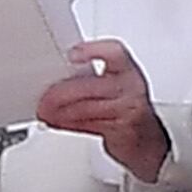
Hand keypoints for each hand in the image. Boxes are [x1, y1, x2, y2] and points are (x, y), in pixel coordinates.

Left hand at [37, 38, 170, 182]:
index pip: (115, 53)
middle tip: (45, 98)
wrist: (146, 140)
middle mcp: (130, 88)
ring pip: (86, 109)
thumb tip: (55, 77)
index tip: (72, 54)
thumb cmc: (126, 107)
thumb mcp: (115, 84)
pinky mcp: (119, 131)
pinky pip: (86, 125)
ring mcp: (126, 110)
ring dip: (59, 112)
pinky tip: (55, 122)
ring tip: (45, 111)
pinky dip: (66, 123)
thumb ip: (90, 77)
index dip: (94, 51)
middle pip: (90, 86)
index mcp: (127, 70)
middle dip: (61, 94)